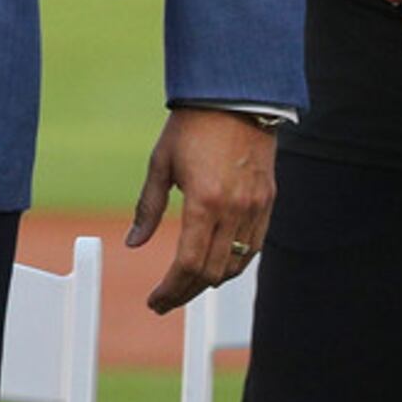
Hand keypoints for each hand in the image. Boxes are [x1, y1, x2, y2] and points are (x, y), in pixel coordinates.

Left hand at [126, 108, 275, 314]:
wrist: (235, 100)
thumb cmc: (190, 128)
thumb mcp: (159, 164)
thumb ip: (148, 208)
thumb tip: (133, 243)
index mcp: (204, 203)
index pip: (189, 264)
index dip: (171, 289)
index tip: (155, 301)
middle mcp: (234, 211)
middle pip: (213, 272)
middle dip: (187, 292)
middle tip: (165, 300)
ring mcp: (256, 208)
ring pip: (237, 265)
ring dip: (211, 281)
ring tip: (185, 286)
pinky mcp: (268, 203)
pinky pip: (254, 248)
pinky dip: (234, 264)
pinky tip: (215, 265)